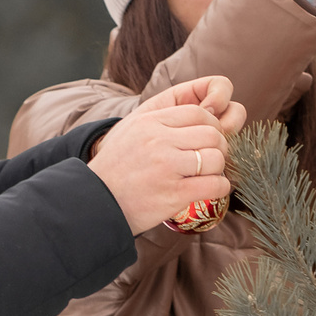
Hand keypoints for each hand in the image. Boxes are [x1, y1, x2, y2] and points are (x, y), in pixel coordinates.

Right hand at [87, 76, 246, 234]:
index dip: (212, 125)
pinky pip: (214, 185)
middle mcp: (159, 141)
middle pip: (212, 134)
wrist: (96, 202)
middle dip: (219, 147)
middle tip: (212, 159)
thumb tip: (196, 115)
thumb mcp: (130, 131)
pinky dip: (219, 187)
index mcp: (150, 122)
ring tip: (208, 175)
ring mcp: (167, 167)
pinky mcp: (174, 193)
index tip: (208, 139)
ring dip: (218, 169)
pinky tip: (211, 189)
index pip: (198, 112)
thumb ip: (159, 120)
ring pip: (216, 159)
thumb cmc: (116, 168)